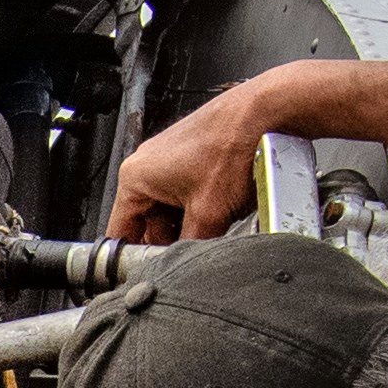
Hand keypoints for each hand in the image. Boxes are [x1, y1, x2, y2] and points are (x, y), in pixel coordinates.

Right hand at [112, 57, 335, 246]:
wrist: (266, 113)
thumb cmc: (233, 145)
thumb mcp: (209, 214)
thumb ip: (191, 248)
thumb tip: (186, 268)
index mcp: (136, 176)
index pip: (120, 233)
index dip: (131, 260)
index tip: (144, 275)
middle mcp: (149, 165)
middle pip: (149, 223)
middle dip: (171, 241)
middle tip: (191, 254)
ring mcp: (172, 160)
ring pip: (173, 210)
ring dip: (191, 224)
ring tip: (215, 225)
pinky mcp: (195, 158)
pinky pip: (190, 194)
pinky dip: (204, 207)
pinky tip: (223, 210)